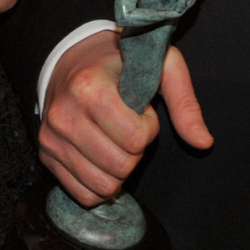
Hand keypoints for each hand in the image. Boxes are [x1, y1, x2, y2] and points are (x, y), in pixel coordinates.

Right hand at [39, 30, 210, 205]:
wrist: (70, 55)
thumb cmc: (120, 61)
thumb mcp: (161, 64)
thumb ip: (185, 102)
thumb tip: (203, 142)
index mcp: (89, 88)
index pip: (134, 139)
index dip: (148, 127)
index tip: (139, 108)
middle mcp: (64, 115)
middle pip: (120, 166)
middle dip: (135, 151)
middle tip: (127, 125)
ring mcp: (51, 137)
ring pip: (102, 186)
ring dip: (119, 169)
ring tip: (113, 138)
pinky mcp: (46, 154)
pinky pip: (83, 194)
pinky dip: (100, 184)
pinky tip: (102, 157)